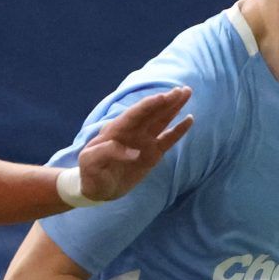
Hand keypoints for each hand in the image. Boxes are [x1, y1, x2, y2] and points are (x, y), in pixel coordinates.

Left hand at [76, 86, 194, 202]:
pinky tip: (189, 120)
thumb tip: (128, 151)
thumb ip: (104, 152)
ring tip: (186, 94)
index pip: (136, 114)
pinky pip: (168, 139)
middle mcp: (132, 132)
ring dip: (173, 107)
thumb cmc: (89, 173)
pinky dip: (178, 130)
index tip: (164, 97)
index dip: (150, 105)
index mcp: (117, 130)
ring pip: (161, 121)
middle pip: (151, 112)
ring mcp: (143, 142)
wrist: (97, 189)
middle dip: (166, 101)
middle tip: (182, 90)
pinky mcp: (152, 154)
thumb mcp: (89, 162)